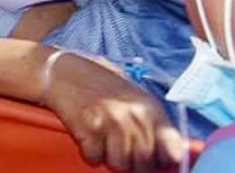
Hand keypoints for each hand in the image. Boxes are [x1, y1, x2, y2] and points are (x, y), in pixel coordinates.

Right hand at [43, 53, 183, 171]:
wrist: (61, 71)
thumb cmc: (98, 83)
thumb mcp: (133, 96)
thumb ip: (151, 121)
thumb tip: (170, 152)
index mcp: (148, 107)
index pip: (172, 149)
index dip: (165, 160)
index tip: (157, 161)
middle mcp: (132, 115)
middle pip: (144, 162)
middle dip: (134, 163)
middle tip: (122, 151)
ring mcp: (110, 122)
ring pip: (120, 164)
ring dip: (111, 158)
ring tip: (104, 142)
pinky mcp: (87, 129)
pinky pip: (95, 157)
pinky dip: (90, 152)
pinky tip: (88, 137)